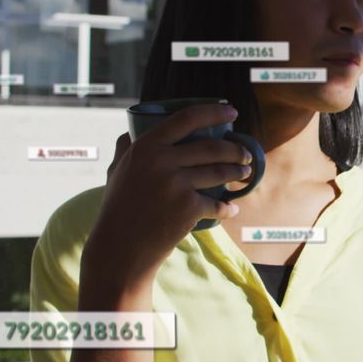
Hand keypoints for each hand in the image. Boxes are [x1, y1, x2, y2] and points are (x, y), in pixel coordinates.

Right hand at [84, 103, 253, 291]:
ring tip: (244, 173)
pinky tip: (233, 208)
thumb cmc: (118, 208)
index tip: (232, 112)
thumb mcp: (116, 171)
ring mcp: (176, 185)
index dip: (214, 112)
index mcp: (146, 147)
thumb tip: (132, 128)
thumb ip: (125, 147)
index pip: (186, 118)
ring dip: (237, 172)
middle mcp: (162, 162)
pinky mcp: (188, 208)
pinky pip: (218, 205)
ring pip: (220, 172)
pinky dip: (228, 208)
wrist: (120, 249)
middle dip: (236, 149)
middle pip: (212, 147)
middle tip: (246, 154)